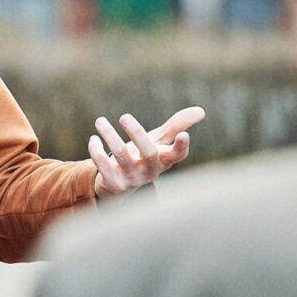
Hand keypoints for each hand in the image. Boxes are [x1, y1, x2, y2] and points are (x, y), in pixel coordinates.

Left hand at [89, 106, 205, 197]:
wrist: (118, 185)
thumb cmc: (142, 157)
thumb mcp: (158, 142)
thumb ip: (176, 126)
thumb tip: (202, 111)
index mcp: (163, 160)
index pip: (177, 155)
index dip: (182, 146)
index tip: (184, 135)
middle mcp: (150, 170)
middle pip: (149, 152)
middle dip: (137, 133)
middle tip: (124, 116)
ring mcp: (132, 178)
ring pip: (122, 154)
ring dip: (109, 134)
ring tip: (100, 121)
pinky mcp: (113, 183)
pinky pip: (103, 164)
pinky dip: (96, 149)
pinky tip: (94, 138)